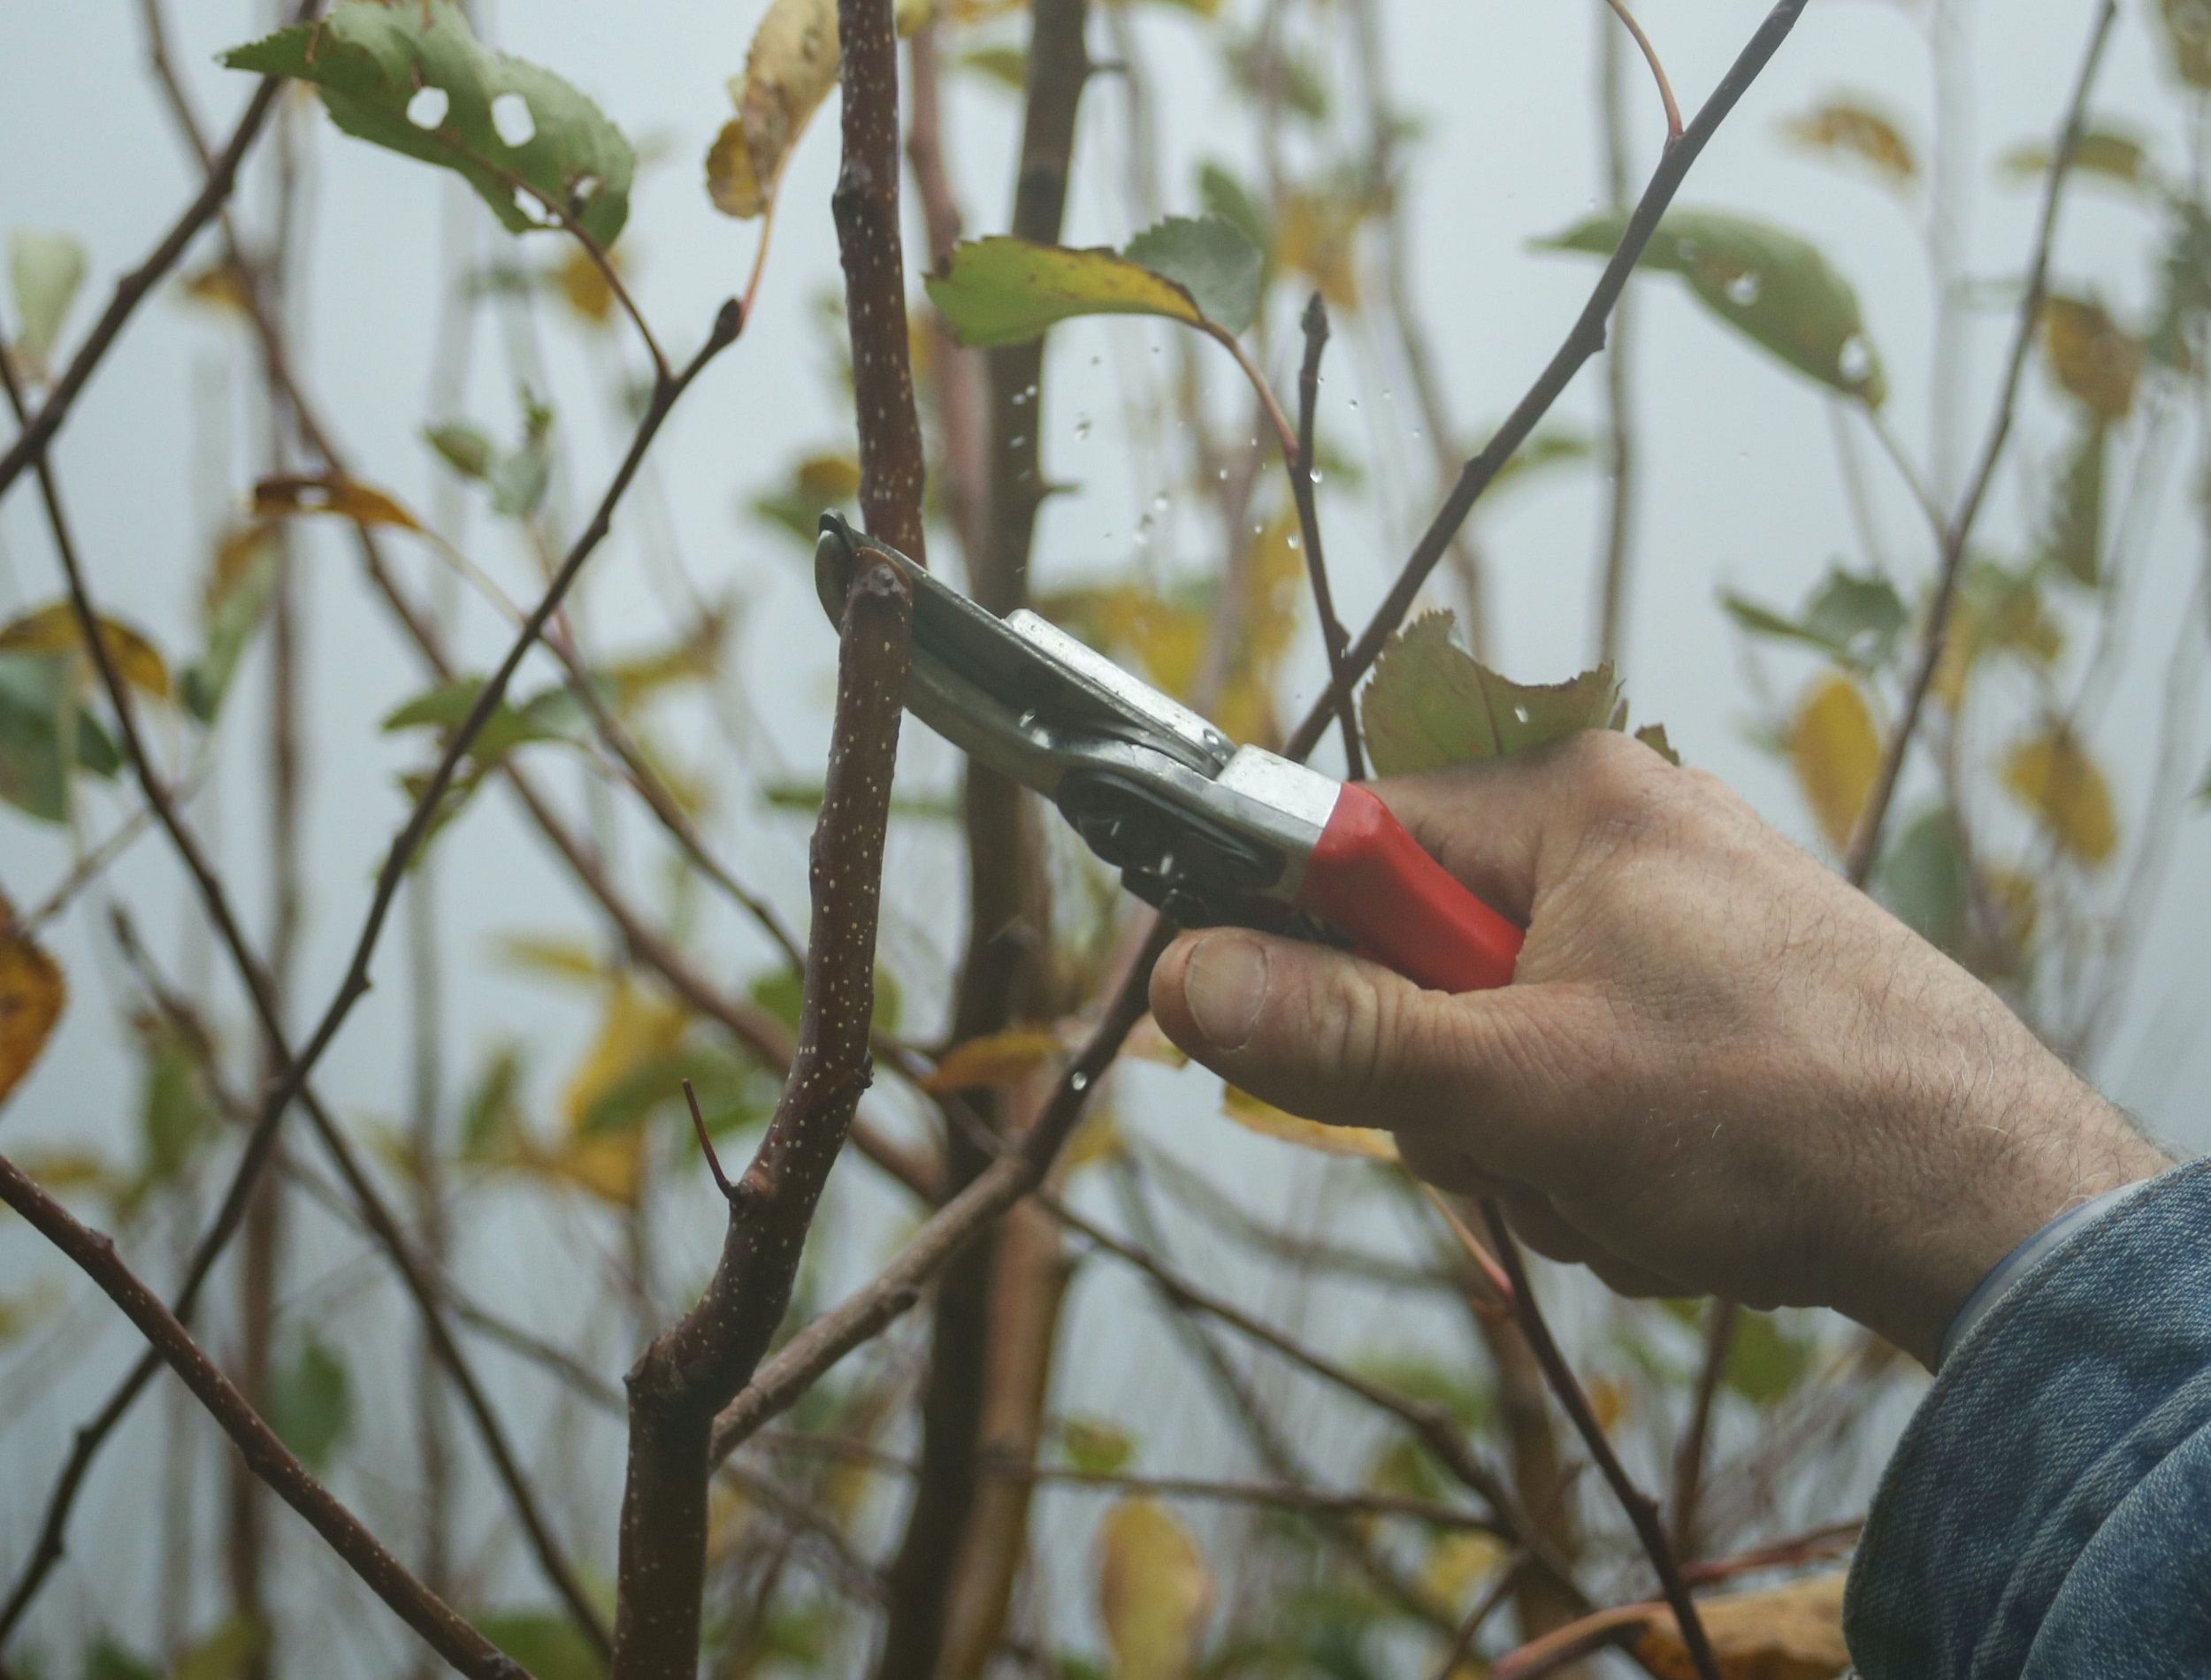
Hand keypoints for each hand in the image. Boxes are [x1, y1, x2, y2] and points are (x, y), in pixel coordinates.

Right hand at [1149, 731, 2168, 1365]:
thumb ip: (1344, 1036)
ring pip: (1490, 1044)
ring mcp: (1661, 925)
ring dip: (1524, 1144)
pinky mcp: (1696, 1003)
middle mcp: (1613, 838)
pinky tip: (1666, 1194)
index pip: (1351, 841)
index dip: (1298, 946)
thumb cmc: (1778, 1114)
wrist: (1988, 1203)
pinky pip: (1568, 1079)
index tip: (1268, 1030)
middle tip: (1524, 1139)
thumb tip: (1182, 981)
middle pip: (1417, 961)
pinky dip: (1590, 1158)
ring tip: (1619, 1181)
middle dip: (1451, 1088)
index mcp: (1567, 800)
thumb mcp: (1526, 1086)